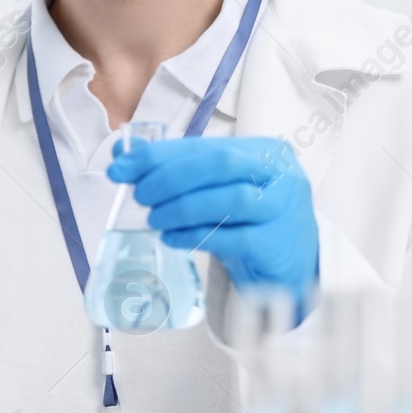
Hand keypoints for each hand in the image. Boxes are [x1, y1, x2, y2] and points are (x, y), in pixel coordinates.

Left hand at [107, 137, 317, 298]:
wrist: (289, 267)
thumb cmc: (249, 222)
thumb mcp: (217, 190)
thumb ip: (179, 170)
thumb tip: (123, 156)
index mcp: (262, 151)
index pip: (203, 145)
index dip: (159, 155)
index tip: (122, 168)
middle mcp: (279, 174)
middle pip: (220, 164)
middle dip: (171, 177)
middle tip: (141, 195)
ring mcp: (282, 209)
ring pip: (230, 199)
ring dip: (182, 207)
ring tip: (155, 218)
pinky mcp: (276, 244)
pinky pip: (233, 237)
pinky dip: (196, 236)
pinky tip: (173, 238)